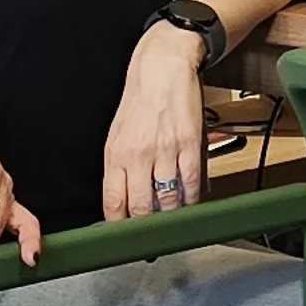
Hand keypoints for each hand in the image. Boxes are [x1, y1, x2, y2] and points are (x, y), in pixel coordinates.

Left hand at [103, 22, 206, 222]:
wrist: (162, 66)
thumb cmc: (140, 100)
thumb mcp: (118, 134)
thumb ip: (121, 168)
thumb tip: (126, 200)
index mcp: (115, 154)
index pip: (113, 203)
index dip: (119, 227)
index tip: (126, 239)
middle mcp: (137, 156)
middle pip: (141, 209)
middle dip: (147, 229)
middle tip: (153, 239)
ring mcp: (164, 151)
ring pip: (167, 200)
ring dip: (171, 216)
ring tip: (173, 221)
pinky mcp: (188, 145)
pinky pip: (190, 183)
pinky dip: (192, 199)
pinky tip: (190, 203)